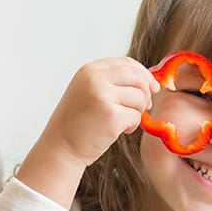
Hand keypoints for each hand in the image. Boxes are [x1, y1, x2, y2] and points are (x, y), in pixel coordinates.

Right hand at [41, 57, 158, 166]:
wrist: (60, 147)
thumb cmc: (77, 123)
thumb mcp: (88, 91)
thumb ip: (111, 81)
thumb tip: (148, 81)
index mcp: (89, 70)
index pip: (127, 63)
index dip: (143, 74)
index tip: (150, 87)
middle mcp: (95, 78)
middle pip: (137, 78)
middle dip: (146, 93)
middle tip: (143, 107)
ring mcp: (102, 96)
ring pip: (140, 97)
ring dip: (137, 112)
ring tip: (122, 122)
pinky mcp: (111, 115)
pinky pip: (136, 116)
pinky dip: (132, 126)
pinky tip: (118, 131)